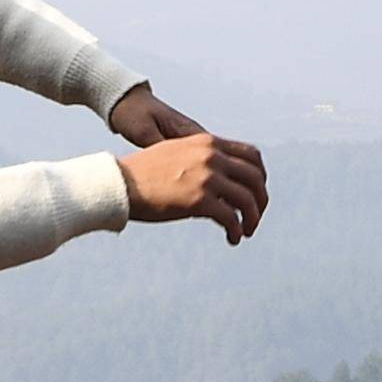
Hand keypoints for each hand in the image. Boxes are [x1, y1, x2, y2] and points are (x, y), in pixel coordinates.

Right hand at [118, 126, 268, 244]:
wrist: (121, 183)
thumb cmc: (144, 173)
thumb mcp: (177, 152)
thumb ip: (201, 157)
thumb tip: (220, 175)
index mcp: (208, 142)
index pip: (251, 155)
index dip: (260, 176)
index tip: (257, 192)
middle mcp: (212, 156)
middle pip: (255, 178)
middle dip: (260, 200)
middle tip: (255, 217)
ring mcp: (207, 177)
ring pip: (248, 200)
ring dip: (252, 219)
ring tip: (246, 231)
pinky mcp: (199, 200)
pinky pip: (231, 218)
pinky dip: (236, 231)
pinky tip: (232, 239)